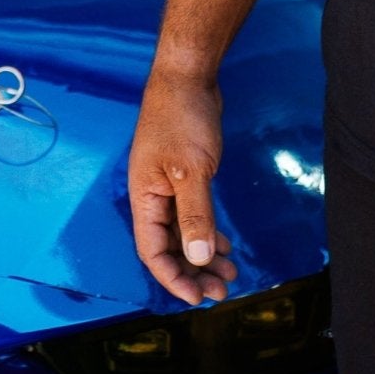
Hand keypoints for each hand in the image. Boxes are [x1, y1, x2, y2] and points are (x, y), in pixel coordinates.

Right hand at [128, 66, 237, 304]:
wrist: (188, 76)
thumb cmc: (183, 119)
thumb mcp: (191, 170)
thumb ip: (195, 215)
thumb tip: (197, 258)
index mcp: (144, 198)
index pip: (153, 251)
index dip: (174, 278)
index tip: (199, 297)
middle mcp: (152, 196)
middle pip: (169, 246)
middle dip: (193, 272)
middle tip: (223, 291)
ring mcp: (168, 185)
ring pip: (184, 231)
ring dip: (204, 254)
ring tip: (230, 274)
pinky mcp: (185, 174)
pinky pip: (193, 213)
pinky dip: (207, 230)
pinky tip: (223, 244)